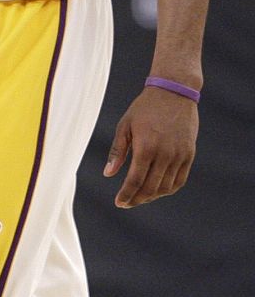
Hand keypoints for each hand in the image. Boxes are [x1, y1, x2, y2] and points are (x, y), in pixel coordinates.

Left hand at [105, 84, 197, 207]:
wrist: (173, 93)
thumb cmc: (144, 108)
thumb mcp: (124, 126)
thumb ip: (117, 152)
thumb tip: (108, 174)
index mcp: (146, 147)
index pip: (135, 180)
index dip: (127, 194)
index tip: (119, 203)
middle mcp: (165, 154)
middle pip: (151, 188)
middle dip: (137, 198)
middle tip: (127, 203)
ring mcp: (179, 156)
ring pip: (166, 187)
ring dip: (153, 196)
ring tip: (140, 196)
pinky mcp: (189, 155)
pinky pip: (180, 180)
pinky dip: (168, 189)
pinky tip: (158, 190)